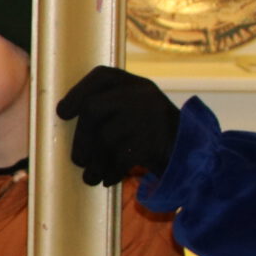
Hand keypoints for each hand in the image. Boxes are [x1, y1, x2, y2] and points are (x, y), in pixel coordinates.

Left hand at [55, 64, 181, 185]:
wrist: (192, 156)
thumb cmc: (154, 135)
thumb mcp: (137, 110)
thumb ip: (110, 107)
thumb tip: (66, 116)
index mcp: (136, 84)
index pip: (101, 76)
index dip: (77, 92)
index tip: (62, 112)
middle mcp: (142, 95)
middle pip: (94, 109)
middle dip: (81, 139)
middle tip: (77, 160)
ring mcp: (149, 116)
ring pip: (105, 138)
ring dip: (94, 162)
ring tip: (91, 176)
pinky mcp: (153, 141)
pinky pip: (120, 157)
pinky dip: (110, 171)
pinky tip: (108, 179)